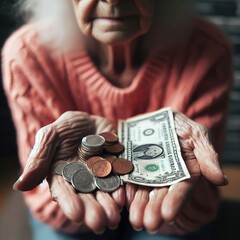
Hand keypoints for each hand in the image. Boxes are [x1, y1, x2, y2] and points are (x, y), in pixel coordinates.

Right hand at [13, 111, 124, 232]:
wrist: (88, 120)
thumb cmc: (65, 128)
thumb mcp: (50, 136)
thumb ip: (39, 159)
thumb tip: (20, 186)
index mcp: (62, 175)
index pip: (64, 192)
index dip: (70, 203)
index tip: (76, 214)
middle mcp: (82, 179)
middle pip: (86, 197)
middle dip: (93, 211)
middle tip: (100, 224)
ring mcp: (100, 174)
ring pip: (104, 192)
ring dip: (109, 205)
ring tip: (114, 217)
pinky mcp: (115, 167)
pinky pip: (119, 179)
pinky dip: (122, 188)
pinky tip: (123, 198)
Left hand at [126, 111, 227, 233]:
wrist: (160, 117)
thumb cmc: (182, 126)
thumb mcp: (197, 135)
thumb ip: (207, 155)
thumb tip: (221, 179)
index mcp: (184, 171)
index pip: (181, 188)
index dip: (175, 201)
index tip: (168, 214)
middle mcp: (165, 175)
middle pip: (160, 193)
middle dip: (154, 209)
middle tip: (148, 223)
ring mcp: (147, 171)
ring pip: (143, 189)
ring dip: (138, 204)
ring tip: (134, 218)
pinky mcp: (131, 164)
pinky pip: (127, 176)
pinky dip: (125, 187)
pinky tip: (121, 198)